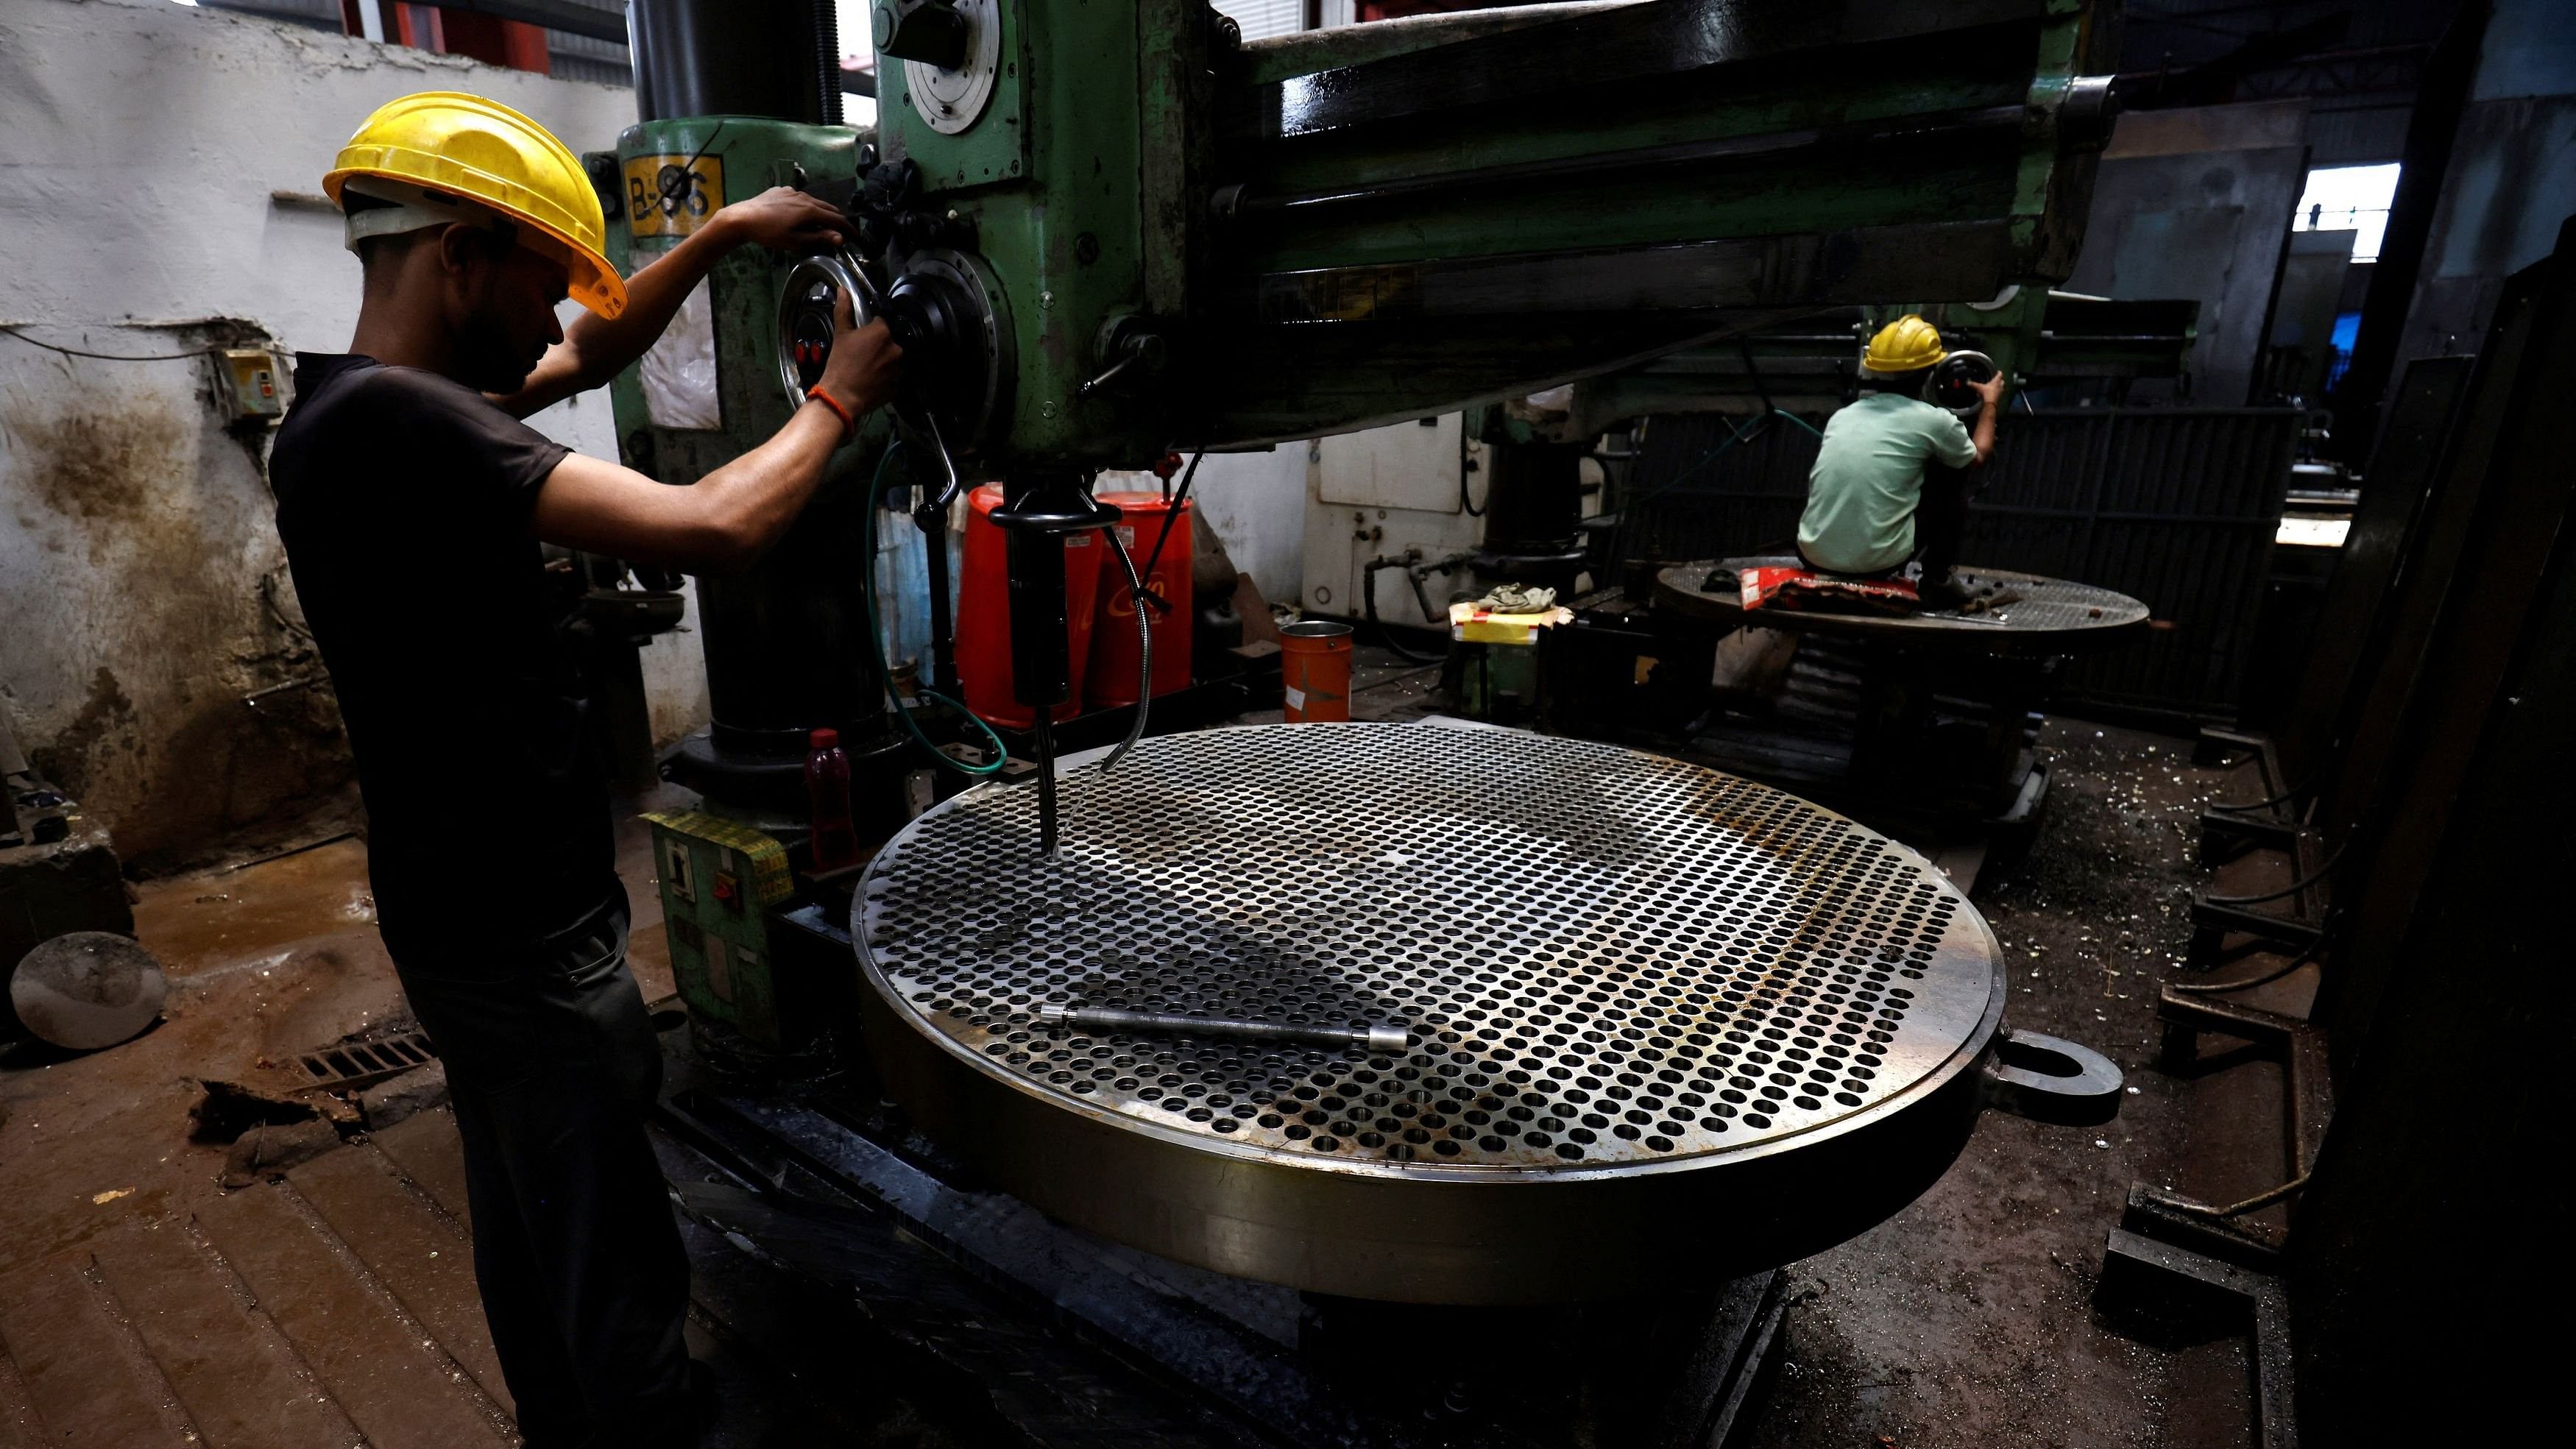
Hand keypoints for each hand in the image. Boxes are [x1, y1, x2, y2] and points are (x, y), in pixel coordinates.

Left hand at [715, 186, 847, 252]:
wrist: (743, 217)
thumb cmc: (769, 233)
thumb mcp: (796, 240)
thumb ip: (819, 237)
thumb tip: (841, 238)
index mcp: (811, 210)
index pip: (837, 219)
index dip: (848, 228)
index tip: (855, 237)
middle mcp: (805, 197)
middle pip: (828, 207)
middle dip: (836, 220)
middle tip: (839, 232)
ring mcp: (792, 192)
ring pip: (814, 202)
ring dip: (821, 213)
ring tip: (820, 224)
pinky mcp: (781, 190)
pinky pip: (800, 198)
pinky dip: (806, 207)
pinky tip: (798, 216)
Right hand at [818, 286, 902, 414]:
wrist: (842, 396)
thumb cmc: (840, 362)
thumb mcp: (841, 333)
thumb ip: (844, 309)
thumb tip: (842, 289)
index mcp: (883, 332)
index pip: (881, 323)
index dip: (870, 329)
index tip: (861, 338)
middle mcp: (896, 348)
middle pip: (889, 342)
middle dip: (878, 346)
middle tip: (862, 355)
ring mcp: (899, 368)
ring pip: (892, 359)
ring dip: (883, 361)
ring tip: (867, 369)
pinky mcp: (898, 385)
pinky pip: (892, 377)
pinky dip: (885, 377)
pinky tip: (871, 380)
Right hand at [1971, 372, 2008, 408]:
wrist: (1990, 403)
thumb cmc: (1986, 393)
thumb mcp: (1978, 387)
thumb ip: (1973, 384)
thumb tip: (1967, 382)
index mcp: (1996, 382)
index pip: (1999, 375)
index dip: (1999, 372)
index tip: (1998, 371)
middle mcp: (1999, 386)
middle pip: (2002, 381)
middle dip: (2000, 380)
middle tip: (1997, 379)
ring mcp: (2000, 392)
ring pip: (2002, 387)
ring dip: (2000, 386)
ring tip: (1996, 386)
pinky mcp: (1999, 397)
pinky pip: (1999, 393)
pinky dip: (1997, 392)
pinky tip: (1993, 393)